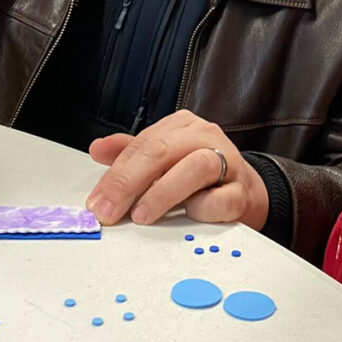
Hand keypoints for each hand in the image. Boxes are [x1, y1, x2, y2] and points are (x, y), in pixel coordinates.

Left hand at [86, 109, 268, 229]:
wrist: (243, 190)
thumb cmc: (199, 175)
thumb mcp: (163, 159)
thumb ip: (131, 153)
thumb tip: (97, 149)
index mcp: (182, 126)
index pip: (144, 144)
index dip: (116, 174)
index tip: (98, 201)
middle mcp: (205, 137)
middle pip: (163, 150)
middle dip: (130, 182)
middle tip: (110, 210)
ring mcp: (227, 162)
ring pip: (196, 167)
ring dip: (164, 192)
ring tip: (142, 215)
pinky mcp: (241, 192)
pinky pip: (222, 199)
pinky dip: (202, 208)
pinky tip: (188, 215)